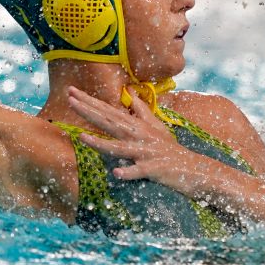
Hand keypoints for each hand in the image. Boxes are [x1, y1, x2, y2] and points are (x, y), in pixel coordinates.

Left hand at [67, 85, 204, 189]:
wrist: (195, 169)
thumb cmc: (171, 149)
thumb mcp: (156, 127)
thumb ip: (141, 110)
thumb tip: (130, 92)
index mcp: (136, 127)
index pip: (108, 111)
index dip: (89, 101)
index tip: (71, 91)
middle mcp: (139, 136)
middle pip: (110, 122)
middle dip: (89, 111)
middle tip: (69, 99)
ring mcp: (146, 152)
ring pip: (121, 147)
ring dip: (102, 144)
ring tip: (83, 138)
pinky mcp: (155, 169)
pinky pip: (139, 171)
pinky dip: (129, 172)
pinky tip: (116, 172)